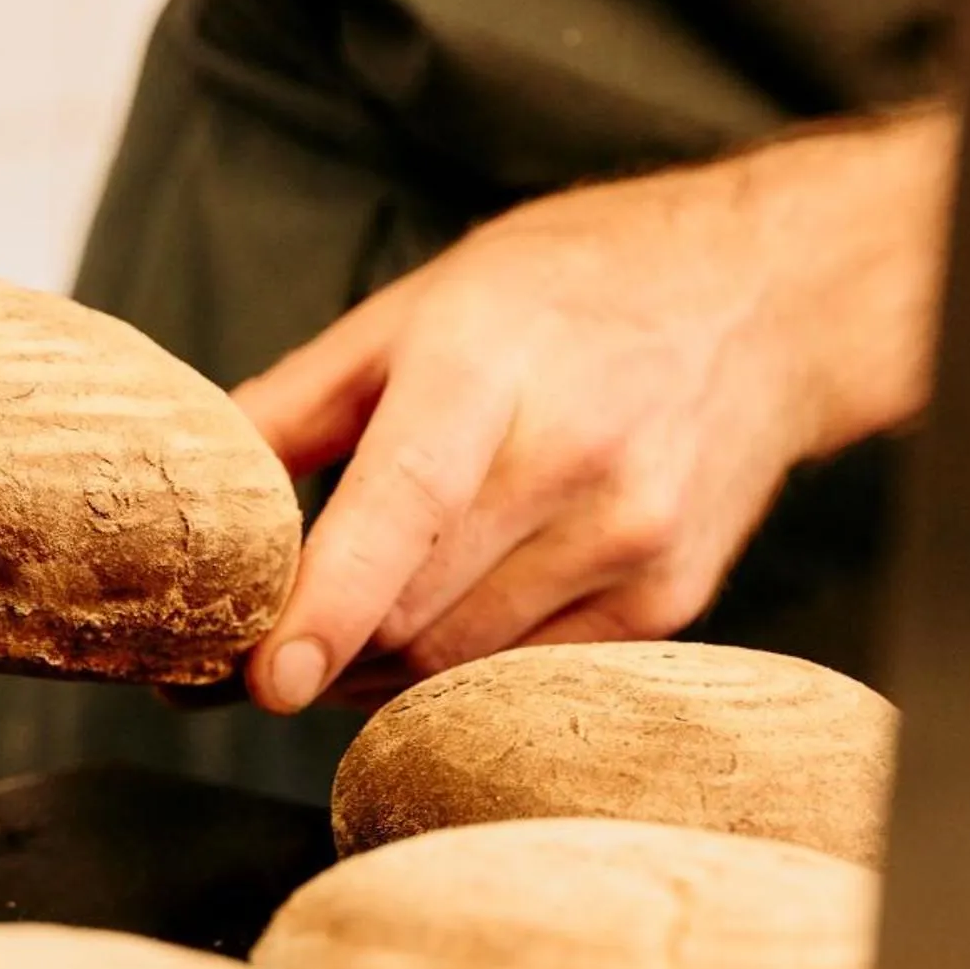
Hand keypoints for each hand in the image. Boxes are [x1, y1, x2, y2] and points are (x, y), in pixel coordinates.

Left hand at [231, 137, 920, 714]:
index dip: (328, 603)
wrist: (771, 300)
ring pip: (460, 661)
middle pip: (411, 613)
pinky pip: (525, 669)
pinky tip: (450, 608)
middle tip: (264, 639)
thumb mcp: (422, 306)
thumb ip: (297, 403)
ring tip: (358, 614)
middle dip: (324, 642)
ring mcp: (633, 539)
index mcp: (491, 367)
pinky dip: (461, 662)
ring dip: (383, 661)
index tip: (267, 678)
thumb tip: (197, 488)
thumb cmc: (574, 290)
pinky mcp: (669, 598)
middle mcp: (575, 460)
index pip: (403, 506)